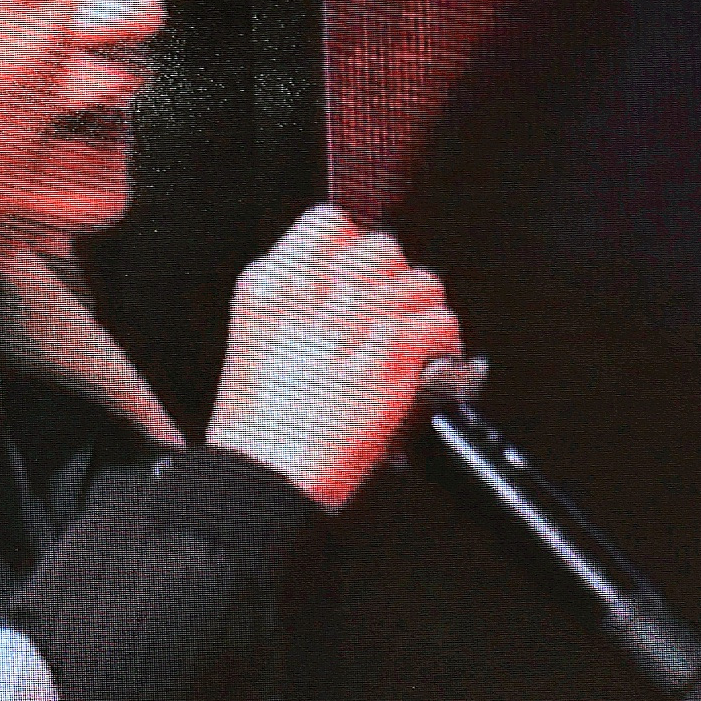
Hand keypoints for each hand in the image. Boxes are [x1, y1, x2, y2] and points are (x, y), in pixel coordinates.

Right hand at [208, 206, 464, 512]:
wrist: (263, 475)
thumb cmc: (259, 427)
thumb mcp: (258, 346)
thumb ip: (300, 308)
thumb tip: (348, 289)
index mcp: (272, 287)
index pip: (329, 225)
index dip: (351, 249)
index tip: (356, 279)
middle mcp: (315, 295)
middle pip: (381, 248)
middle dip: (394, 280)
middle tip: (389, 317)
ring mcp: (357, 324)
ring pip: (421, 283)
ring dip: (423, 310)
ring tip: (412, 340)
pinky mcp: (392, 360)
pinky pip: (439, 325)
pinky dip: (442, 345)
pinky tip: (428, 364)